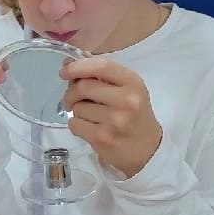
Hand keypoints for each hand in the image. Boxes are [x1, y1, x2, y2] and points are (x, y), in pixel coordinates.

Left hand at [62, 57, 163, 178]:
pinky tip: (88, 128)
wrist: (147, 150)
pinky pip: (74, 124)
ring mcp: (114, 121)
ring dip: (76, 110)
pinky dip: (76, 124)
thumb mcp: (128, 90)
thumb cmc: (134, 115)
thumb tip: (68, 64)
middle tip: (72, 98)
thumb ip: (102, 76)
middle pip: (83, 87)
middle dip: (71, 92)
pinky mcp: (102, 138)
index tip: (65, 71)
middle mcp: (126, 101)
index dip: (78, 66)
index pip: (101, 66)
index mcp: (133, 83)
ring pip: (77, 107)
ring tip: (89, 116)